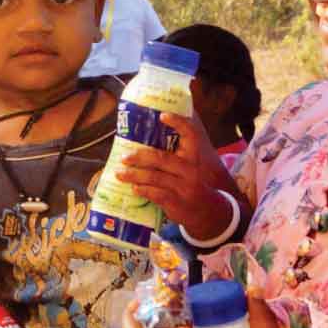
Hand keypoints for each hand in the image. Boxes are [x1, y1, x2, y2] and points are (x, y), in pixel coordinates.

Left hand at [113, 111, 238, 241]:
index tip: (162, 115)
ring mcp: (184, 187)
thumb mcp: (188, 166)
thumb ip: (172, 154)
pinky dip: (143, 190)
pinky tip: (134, 188)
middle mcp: (190, 169)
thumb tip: (141, 138)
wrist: (207, 212)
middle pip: (162, 158)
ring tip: (119, 173)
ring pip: (155, 178)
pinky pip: (156, 194)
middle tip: (124, 157)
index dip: (179, 123)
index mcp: (193, 155)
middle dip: (140, 157)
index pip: (191, 134)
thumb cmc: (190, 182)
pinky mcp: (177, 202)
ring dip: (135, 175)